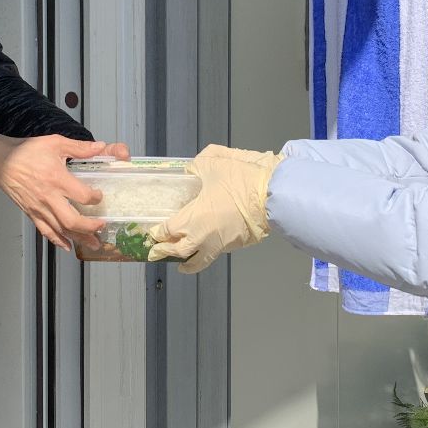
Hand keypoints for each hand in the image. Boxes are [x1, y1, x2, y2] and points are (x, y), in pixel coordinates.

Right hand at [0, 134, 128, 250]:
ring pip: (61, 230)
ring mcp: (39, 208)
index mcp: (56, 179)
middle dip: (90, 227)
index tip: (99, 196)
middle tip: (102, 227)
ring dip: (79, 238)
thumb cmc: (26, 152)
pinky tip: (67, 245)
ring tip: (94, 243)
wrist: (2, 162)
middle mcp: (48, 197)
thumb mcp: (55, 143)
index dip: (95, 198)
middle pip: (72, 220)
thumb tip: (100, 146)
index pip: (82, 195)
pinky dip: (58, 241)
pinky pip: (46, 231)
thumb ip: (79, 147)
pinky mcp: (31, 213)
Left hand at [146, 145, 282, 272]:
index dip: (158, 233)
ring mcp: (222, 244)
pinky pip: (217, 252)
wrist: (274, 194)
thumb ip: (196, 166)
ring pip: (200, 260)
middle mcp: (203, 237)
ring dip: (188, 263)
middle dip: (166, 253)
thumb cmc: (241, 179)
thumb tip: (191, 169)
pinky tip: (208, 247)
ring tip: (183, 265)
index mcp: (192, 219)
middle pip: (179, 251)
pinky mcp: (237, 245)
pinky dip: (208, 253)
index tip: (153, 233)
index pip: (168, 231)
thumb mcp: (212, 162)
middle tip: (157, 254)